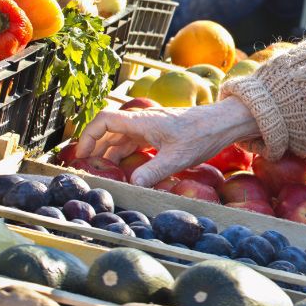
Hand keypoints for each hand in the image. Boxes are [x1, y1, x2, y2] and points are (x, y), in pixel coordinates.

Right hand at [76, 97, 259, 186]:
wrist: (224, 123)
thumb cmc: (202, 135)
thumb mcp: (177, 157)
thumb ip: (153, 172)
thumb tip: (132, 186)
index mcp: (142, 122)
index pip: (105, 120)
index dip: (88, 135)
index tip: (82, 154)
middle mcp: (143, 122)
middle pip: (109, 130)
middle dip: (95, 148)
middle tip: (88, 169)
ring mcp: (151, 127)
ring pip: (122, 137)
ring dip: (110, 153)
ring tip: (104, 173)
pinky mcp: (160, 134)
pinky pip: (135, 142)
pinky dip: (126, 154)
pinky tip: (127, 170)